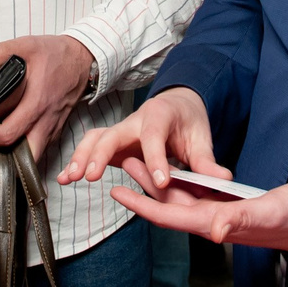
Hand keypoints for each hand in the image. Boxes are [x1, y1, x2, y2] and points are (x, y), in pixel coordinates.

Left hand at [0, 35, 94, 166]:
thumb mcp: (27, 45)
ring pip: (33, 157)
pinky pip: (39, 147)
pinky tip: (11, 137)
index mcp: (36, 103)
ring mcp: (53, 127)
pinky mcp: (56, 128)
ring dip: (12, 158)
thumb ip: (0, 52)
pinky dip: (23, 149)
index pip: (8, 134)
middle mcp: (46, 121)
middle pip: (24, 158)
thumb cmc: (57, 54)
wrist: (82, 59)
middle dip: (0, 160)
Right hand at [59, 87, 226, 190]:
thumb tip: (222, 180)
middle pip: (113, 133)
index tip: (161, 181)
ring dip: (81, 157)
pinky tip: (64, 178)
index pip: (154, 136)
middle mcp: (135, 120)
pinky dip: (77, 161)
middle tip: (92, 176)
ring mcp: (121, 130)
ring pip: (96, 139)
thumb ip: (207, 161)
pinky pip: (92, 147)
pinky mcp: (114, 141)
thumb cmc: (189, 122)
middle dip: (101, 154)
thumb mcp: (202, 139)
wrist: (177, 105)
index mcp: (160, 116)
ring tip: (70, 178)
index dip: (156, 158)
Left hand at [112, 177, 287, 253]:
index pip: (170, 216)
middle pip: (172, 204)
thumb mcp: (269, 213)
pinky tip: (181, 170)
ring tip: (144, 160)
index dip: (142, 205)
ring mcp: (225, 214)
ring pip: (185, 197)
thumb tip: (213, 230)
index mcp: (218, 223)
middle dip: (146, 185)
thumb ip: (240, 220)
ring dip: (163, 181)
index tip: (117, 193)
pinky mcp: (236, 206)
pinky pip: (203, 195)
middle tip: (125, 162)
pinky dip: (187, 181)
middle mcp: (216, 221)